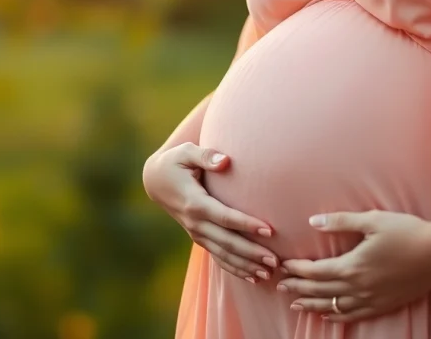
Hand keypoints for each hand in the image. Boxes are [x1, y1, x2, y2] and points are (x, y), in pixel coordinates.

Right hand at [143, 142, 278, 282]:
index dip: (246, 224)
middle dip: (251, 252)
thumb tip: (225, 161)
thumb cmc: (175, 162)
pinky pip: (217, 257)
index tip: (269, 230)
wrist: (155, 181)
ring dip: (245, 265)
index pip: (224, 216)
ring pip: (223, 254)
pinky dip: (234, 268)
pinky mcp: (199, 237)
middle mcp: (195, 222)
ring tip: (268, 273)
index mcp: (194, 202)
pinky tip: (252, 277)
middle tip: (275, 260)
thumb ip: (205, 156)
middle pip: (227, 241)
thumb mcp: (186, 152)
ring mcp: (196, 232)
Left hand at [276, 211, 430, 322]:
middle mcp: (359, 287)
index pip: (316, 272)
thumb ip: (340, 221)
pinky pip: (354, 315)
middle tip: (280, 286)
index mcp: (353, 265)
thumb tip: (313, 221)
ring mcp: (372, 299)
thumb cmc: (407, 231)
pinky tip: (328, 316)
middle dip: (298, 289)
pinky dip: (337, 316)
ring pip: (335, 307)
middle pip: (320, 292)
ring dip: (313, 306)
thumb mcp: (372, 220)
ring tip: (296, 305)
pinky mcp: (384, 305)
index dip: (297, 270)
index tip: (283, 266)